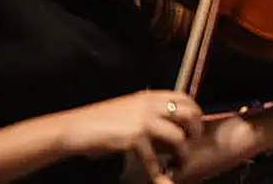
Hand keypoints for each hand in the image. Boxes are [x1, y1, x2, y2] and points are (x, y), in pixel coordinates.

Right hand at [56, 90, 202, 183]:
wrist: (76, 128)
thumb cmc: (100, 122)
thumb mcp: (129, 109)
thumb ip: (149, 113)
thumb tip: (167, 126)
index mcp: (150, 96)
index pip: (184, 98)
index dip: (194, 112)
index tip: (194, 126)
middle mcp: (151, 105)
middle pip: (189, 113)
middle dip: (195, 130)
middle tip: (192, 144)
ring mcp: (144, 121)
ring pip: (178, 136)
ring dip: (182, 152)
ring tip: (180, 162)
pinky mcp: (135, 138)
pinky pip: (154, 158)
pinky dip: (158, 173)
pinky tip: (162, 181)